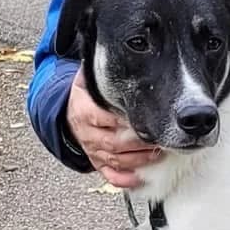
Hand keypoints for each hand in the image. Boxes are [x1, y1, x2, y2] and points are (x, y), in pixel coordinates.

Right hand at [65, 66, 160, 188]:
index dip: (122, 121)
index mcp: (84, 111)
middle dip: (138, 144)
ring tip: (158, 153)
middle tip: (160, 139)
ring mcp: (92, 151)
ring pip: (116, 160)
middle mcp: (87, 134)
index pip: (102, 118)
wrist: (70, 117)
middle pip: (114, 143)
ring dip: (138, 160)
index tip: (142, 119)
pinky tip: (140, 178)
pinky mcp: (98, 164)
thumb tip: (110, 50)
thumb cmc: (87, 98)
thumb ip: (97, 72)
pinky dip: (125, 179)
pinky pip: (110, 175)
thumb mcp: (86, 82)